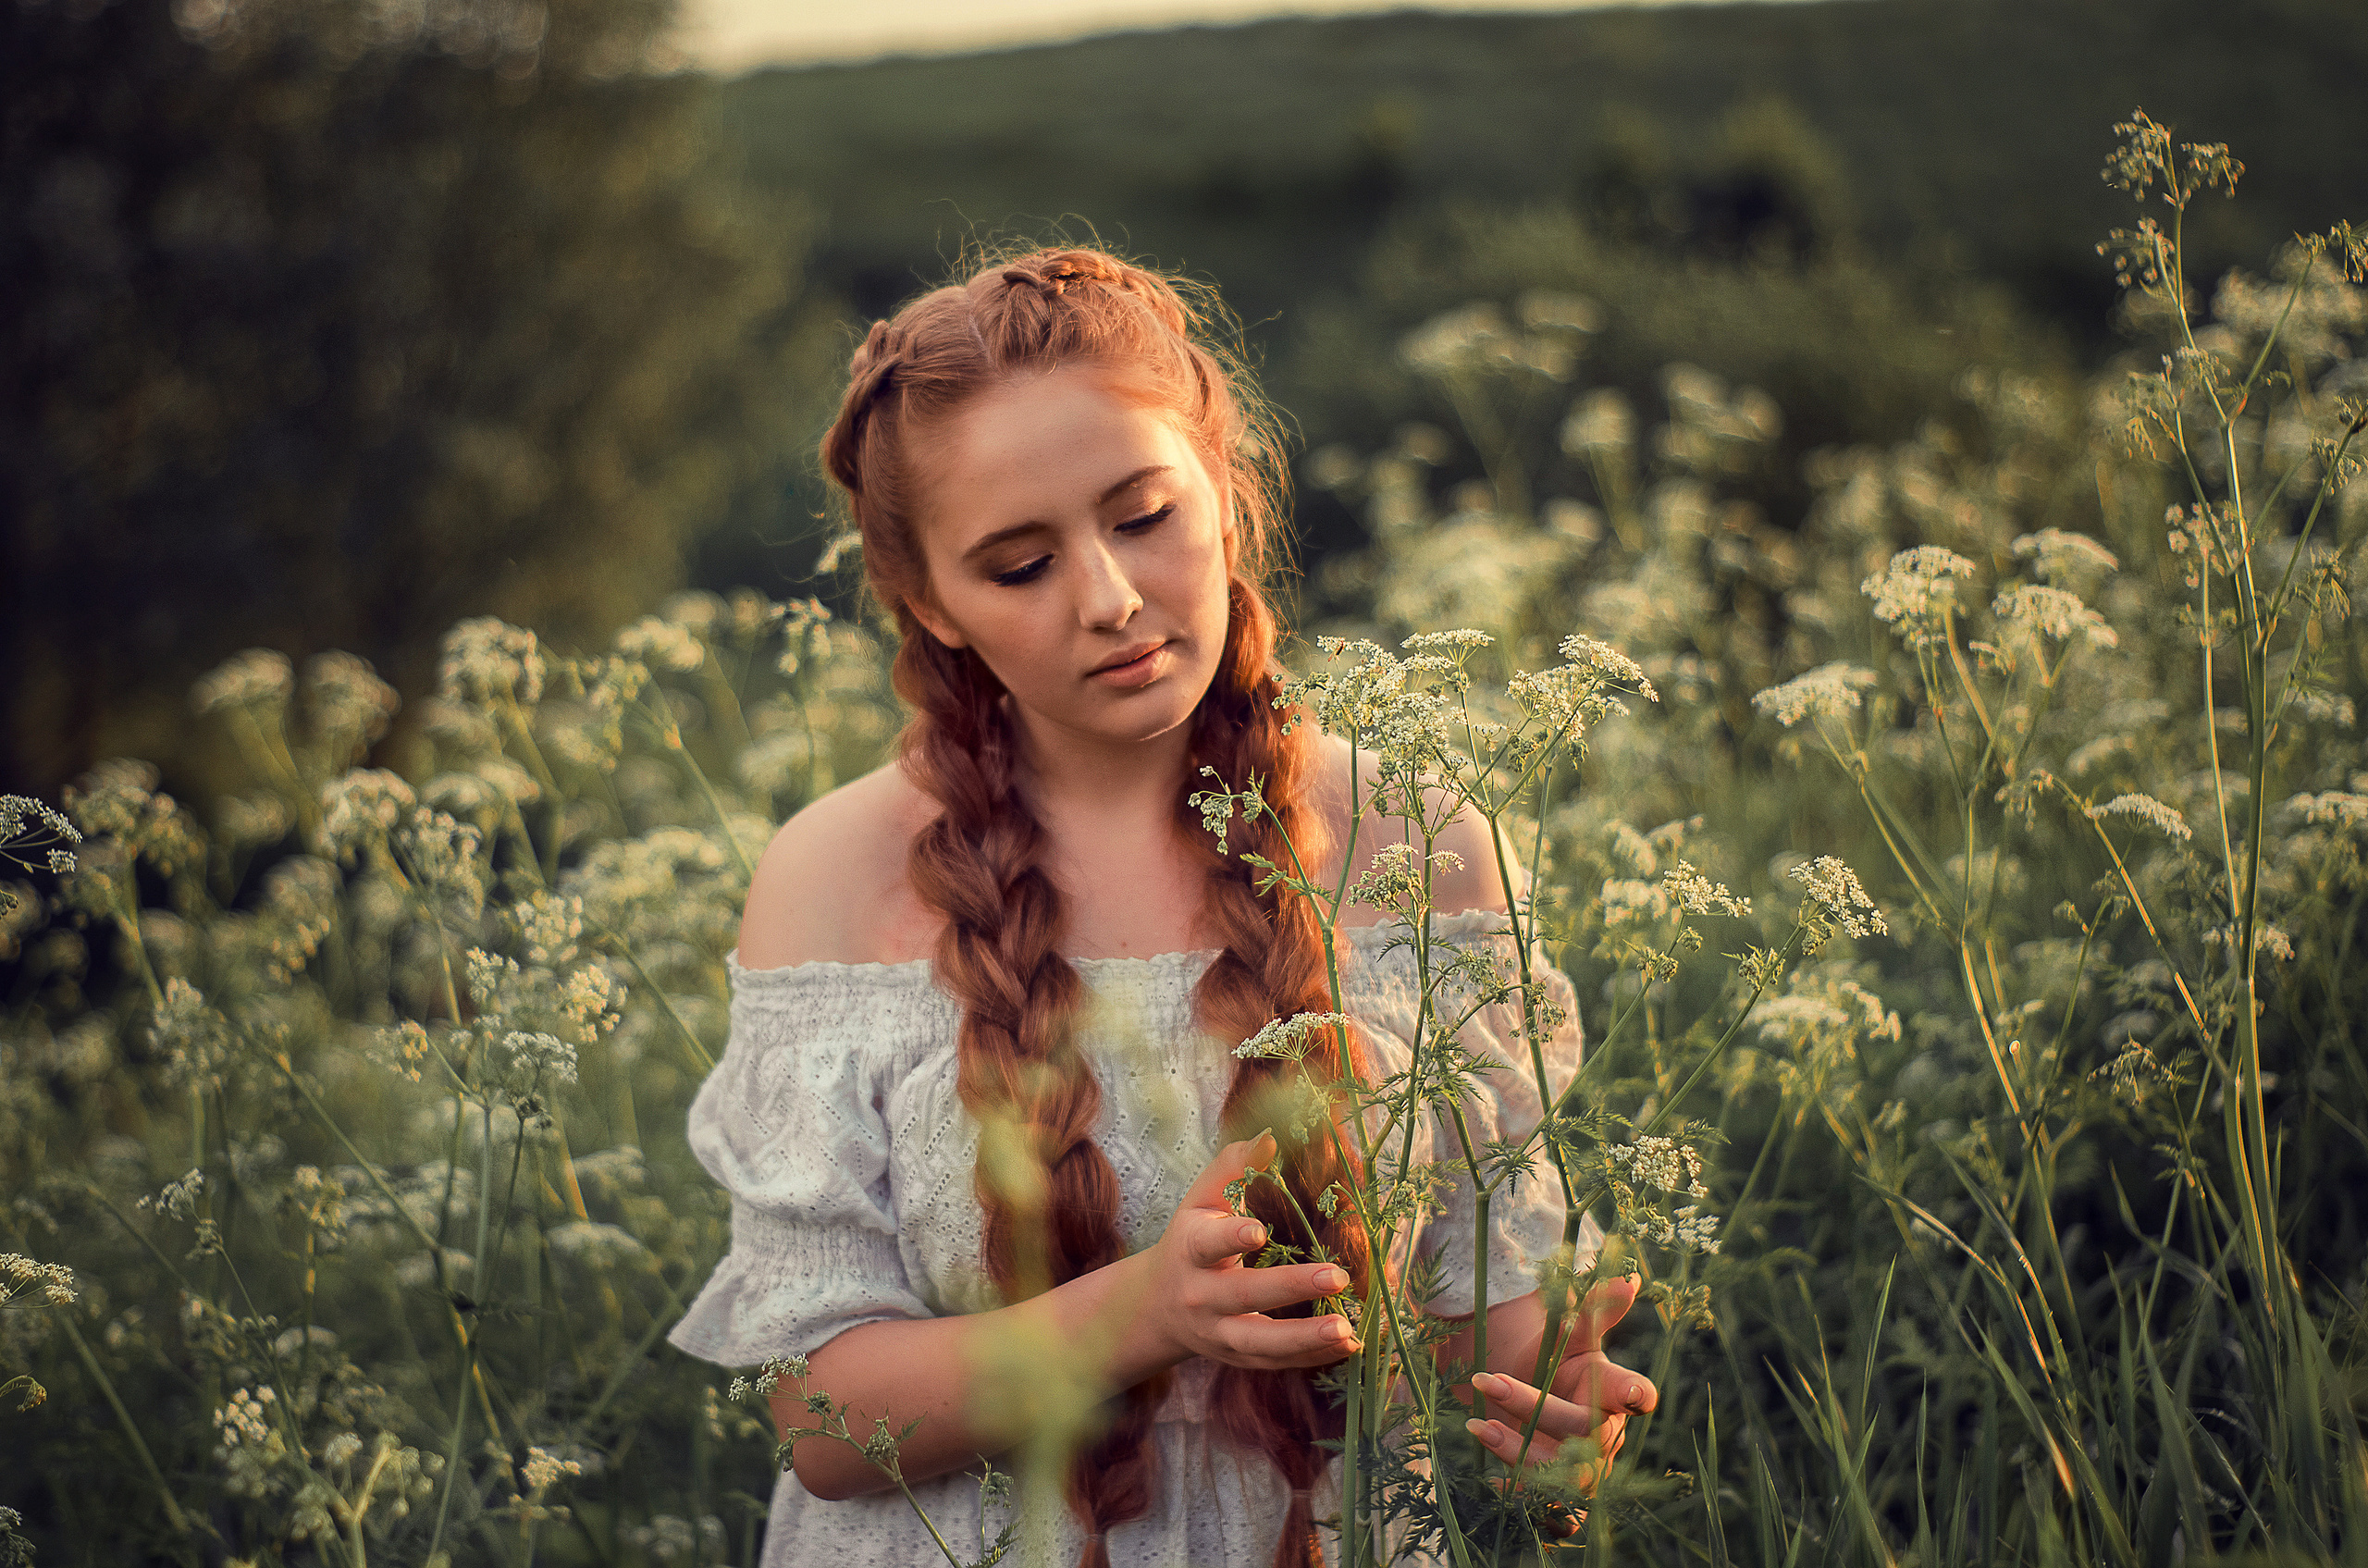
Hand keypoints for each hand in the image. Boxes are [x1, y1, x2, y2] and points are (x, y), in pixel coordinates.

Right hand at [1135, 1133, 1361, 1371]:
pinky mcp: (1235, 1358)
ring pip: (1259, 1343)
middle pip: (1244, 1296)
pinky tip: (1348, 1345)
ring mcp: (1217, 1333)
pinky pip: (1273, 1363)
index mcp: (1190, 1251)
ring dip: (1304, 1339)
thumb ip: (1233, 1168)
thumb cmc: (1190, 1241)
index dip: (1231, 1237)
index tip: (1259, 1230)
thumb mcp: (1200, 1202)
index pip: (1208, 1244)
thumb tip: (1271, 1136)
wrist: (1157, 1307)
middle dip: (1290, 1288)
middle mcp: (1200, 1296)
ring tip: (1347, 1330)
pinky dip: (1310, 1358)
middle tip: (1338, 1276)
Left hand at [1463, 1276, 1657, 1486]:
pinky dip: (1521, 1491)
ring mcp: (1589, 1469)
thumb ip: (1594, 1310)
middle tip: (1488, 1379)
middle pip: (1580, 1428)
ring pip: (1563, 1472)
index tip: (1634, 1392)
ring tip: (1477, 1426)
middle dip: (1533, 1405)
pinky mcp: (1565, 1494)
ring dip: (1518, 1451)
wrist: (1536, 1402)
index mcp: (1612, 1392)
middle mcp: (1606, 1434)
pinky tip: (1492, 1477)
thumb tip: (1626, 1277)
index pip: (1634, 1393)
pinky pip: (1551, 1505)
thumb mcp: (1572, 1334)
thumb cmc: (1560, 1363)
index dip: (1636, 1393)